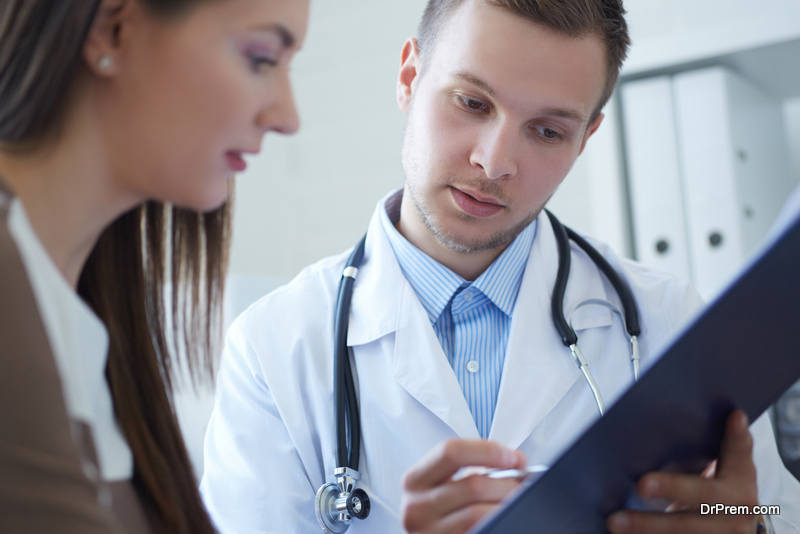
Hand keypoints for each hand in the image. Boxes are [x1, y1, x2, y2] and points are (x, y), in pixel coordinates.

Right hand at [400, 439, 526, 533]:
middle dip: (507, 484)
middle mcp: (416, 506)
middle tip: (523, 486)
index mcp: (416, 479)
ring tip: (515, 504)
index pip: (451, 452)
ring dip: (506, 506)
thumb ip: (476, 466)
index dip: (487, 450)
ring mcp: (428, 532)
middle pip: (473, 485)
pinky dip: (498, 523)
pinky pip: (481, 530)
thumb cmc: (443, 509)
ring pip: (479, 514)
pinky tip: (504, 520)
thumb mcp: (448, 483)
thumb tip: (517, 462)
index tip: (511, 457)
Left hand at [608, 410, 758, 533]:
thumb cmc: (725, 494)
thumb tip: (735, 415)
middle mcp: (735, 514)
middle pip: (701, 499)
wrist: (735, 532)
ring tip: (614, 520)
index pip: (738, 458)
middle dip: (671, 489)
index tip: (730, 417)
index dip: (735, 440)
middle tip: (642, 484)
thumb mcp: (732, 472)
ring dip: (646, 527)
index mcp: (740, 487)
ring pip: (682, 531)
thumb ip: (728, 448)